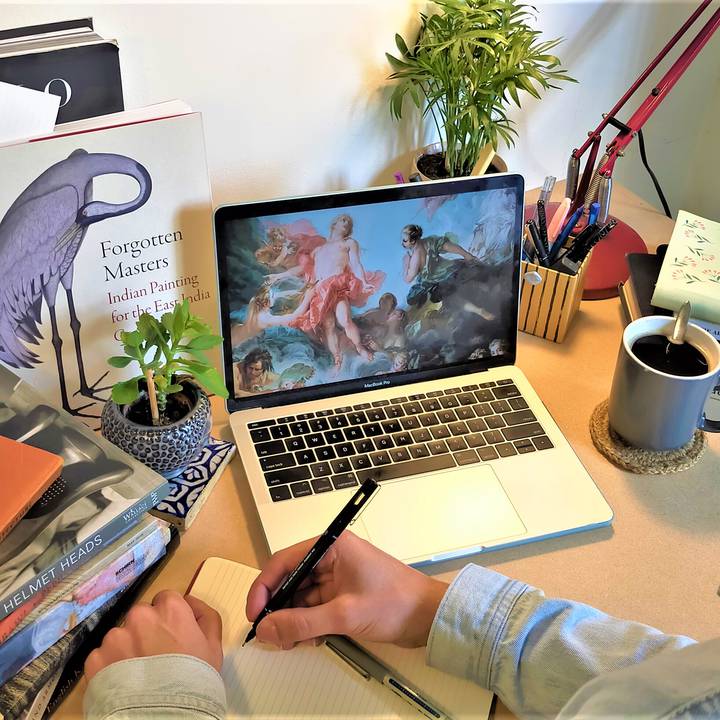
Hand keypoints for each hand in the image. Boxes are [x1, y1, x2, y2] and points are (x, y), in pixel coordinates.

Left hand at [84, 591, 222, 679]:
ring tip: (137, 674)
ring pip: (120, 636)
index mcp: (170, 609)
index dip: (168, 618)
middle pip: (140, 616)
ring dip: (126, 648)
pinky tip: (122, 682)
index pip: (165, 599)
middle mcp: (140, 616)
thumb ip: (205, 616)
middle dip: (145, 630)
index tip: (170, 636)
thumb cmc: (194, 682)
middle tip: (154, 657)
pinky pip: (102, 656)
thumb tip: (190, 601)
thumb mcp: (213, 647)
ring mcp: (114, 637)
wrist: (165, 717)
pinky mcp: (95, 659)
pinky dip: (109, 667)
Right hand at [245, 531, 447, 650]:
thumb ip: (301, 622)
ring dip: (293, 619)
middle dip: (278, 608)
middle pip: (290, 580)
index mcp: (332, 546)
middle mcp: (332, 556)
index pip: (285, 561)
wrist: (430, 617)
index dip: (265, 587)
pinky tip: (311, 638)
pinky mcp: (343, 593)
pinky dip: (308, 623)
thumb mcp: (344, 614)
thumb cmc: (396, 603)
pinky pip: (314, 606)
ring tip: (293, 641)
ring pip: (301, 596)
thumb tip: (267, 629)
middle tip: (271, 635)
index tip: (255, 614)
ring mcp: (337, 576)